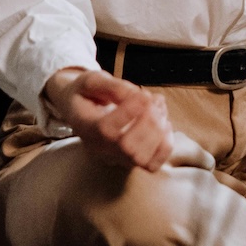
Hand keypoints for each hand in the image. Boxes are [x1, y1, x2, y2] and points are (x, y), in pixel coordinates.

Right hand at [43, 68, 174, 171]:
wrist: (80, 111)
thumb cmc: (87, 93)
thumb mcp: (92, 80)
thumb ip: (113, 86)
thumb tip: (138, 96)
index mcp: (85, 126)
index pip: (105, 129)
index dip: (129, 113)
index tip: (144, 95)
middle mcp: (99, 148)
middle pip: (127, 147)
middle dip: (148, 121)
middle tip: (152, 99)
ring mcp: (115, 158)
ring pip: (141, 158)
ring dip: (159, 130)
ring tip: (159, 107)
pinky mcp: (130, 162)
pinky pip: (152, 165)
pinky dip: (165, 145)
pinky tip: (163, 124)